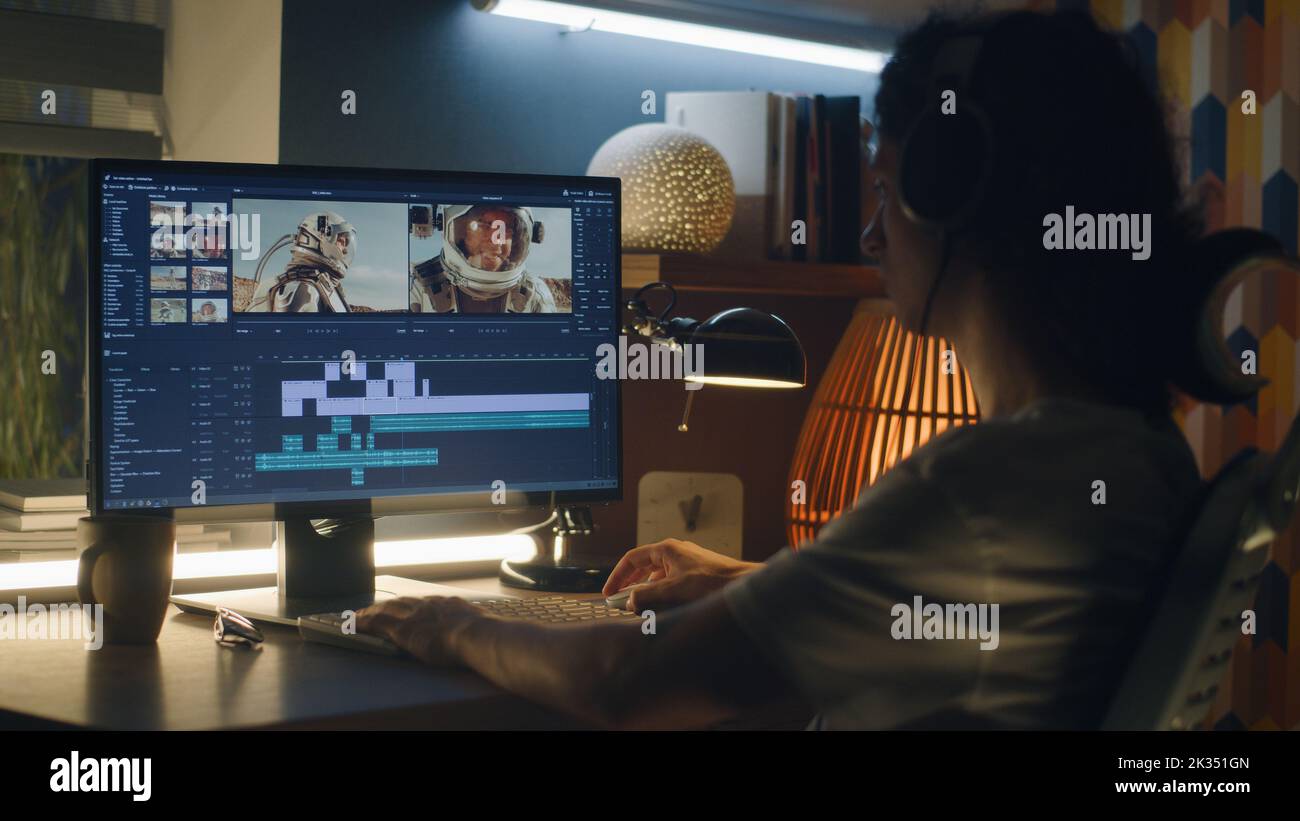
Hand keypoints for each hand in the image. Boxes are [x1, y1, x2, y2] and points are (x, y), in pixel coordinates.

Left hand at [355, 596, 479, 665]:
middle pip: (400, 602)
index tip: (404, 607)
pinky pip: (376, 622)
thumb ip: (473, 624)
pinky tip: (353, 623)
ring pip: (385, 609)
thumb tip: (483, 628)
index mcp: (446, 605)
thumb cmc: (483, 634)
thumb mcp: (479, 623)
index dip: (409, 605)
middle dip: (386, 605)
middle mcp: (427, 605)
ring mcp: (413, 616)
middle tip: (374, 608)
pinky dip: (363, 622)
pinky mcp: (402, 630)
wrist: (476, 635)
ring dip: (370, 612)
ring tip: (359, 615)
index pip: (422, 603)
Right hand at [602, 539, 760, 611]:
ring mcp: (685, 564)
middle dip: (631, 585)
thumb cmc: (713, 582)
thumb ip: (648, 595)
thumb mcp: (674, 590)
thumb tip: (631, 602)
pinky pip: (669, 584)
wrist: (742, 585)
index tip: (610, 591)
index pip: (632, 559)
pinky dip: (661, 595)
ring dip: (647, 593)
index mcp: (667, 549)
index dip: (618, 576)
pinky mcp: (694, 575)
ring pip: (657, 578)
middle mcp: (675, 553)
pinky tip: (661, 608)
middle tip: (620, 601)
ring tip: (640, 608)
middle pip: (643, 567)